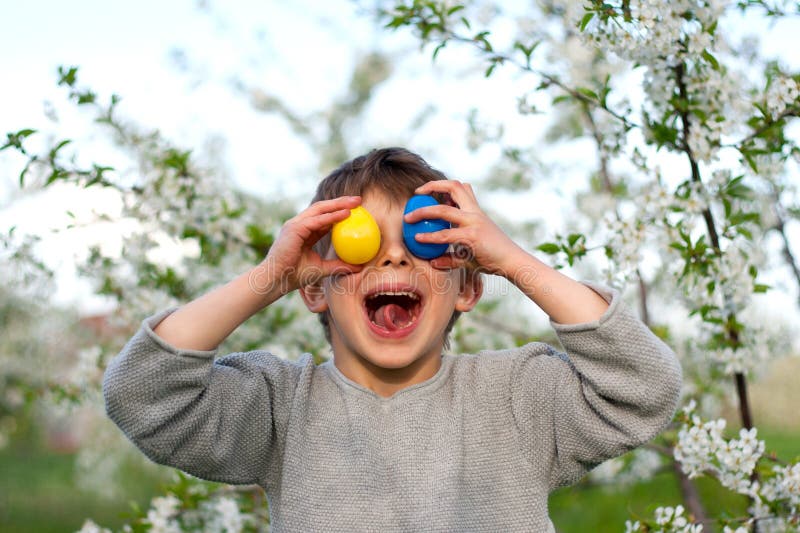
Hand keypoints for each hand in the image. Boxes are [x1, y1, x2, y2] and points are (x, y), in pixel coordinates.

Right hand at [261, 195, 363, 293]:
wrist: (276, 280)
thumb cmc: (295, 276)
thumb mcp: (323, 269)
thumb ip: (339, 266)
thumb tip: (359, 267)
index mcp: (304, 232)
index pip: (324, 217)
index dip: (339, 211)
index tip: (356, 209)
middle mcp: (299, 225)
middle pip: (322, 208)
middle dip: (341, 202)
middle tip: (359, 200)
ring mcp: (295, 224)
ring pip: (320, 209)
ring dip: (338, 204)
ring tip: (355, 202)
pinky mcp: (294, 228)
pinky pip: (316, 220)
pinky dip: (332, 216)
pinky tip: (346, 214)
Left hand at [403, 181, 526, 276]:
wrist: (512, 262)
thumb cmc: (493, 257)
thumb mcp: (471, 251)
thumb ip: (452, 254)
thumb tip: (433, 261)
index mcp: (475, 211)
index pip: (462, 187)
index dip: (443, 185)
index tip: (426, 191)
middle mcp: (474, 212)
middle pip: (454, 186)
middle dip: (432, 186)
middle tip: (416, 194)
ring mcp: (473, 222)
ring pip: (444, 210)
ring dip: (423, 212)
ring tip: (408, 218)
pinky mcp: (472, 236)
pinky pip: (446, 235)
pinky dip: (430, 237)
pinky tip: (419, 239)